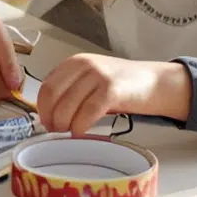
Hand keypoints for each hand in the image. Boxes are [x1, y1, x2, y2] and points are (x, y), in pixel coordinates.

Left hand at [37, 54, 191, 135]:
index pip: (47, 85)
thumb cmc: (122, 85)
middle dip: (50, 117)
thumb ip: (72, 91)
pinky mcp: (111, 90)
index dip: (42, 107)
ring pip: (68, 104)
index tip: (44, 121)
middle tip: (54, 131)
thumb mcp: (91, 80)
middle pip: (53, 95)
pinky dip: (80, 126)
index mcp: (75, 62)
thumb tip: (50, 115)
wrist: (154, 82)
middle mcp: (84, 65)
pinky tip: (79, 133)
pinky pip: (88, 112)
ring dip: (63, 124)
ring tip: (67, 133)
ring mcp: (98, 76)